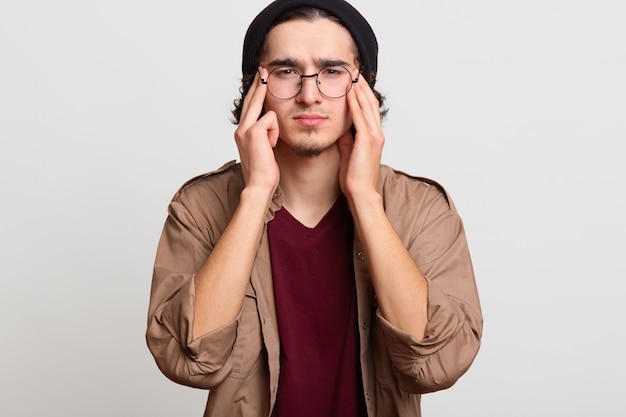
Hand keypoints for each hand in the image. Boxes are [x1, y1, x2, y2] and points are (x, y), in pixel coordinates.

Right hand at [234, 68, 279, 193]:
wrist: (259, 184)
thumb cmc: (264, 171)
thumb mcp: (264, 149)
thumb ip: (265, 134)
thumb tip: (272, 123)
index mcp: (242, 132)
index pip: (249, 107)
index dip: (255, 91)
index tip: (260, 78)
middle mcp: (240, 128)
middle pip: (251, 99)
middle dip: (259, 83)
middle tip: (263, 68)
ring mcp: (245, 129)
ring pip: (263, 108)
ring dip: (273, 128)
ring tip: (269, 146)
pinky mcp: (254, 131)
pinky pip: (272, 118)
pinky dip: (275, 133)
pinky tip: (270, 146)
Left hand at [338, 75, 384, 201]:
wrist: (360, 193)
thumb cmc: (354, 178)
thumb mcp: (348, 154)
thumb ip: (346, 140)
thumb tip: (340, 129)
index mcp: (373, 137)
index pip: (369, 110)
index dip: (363, 94)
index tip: (355, 81)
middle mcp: (377, 134)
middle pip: (371, 103)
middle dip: (363, 86)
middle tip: (355, 71)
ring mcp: (374, 136)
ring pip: (367, 106)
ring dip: (359, 89)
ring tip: (352, 75)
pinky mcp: (367, 141)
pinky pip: (360, 117)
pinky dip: (354, 103)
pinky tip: (349, 92)